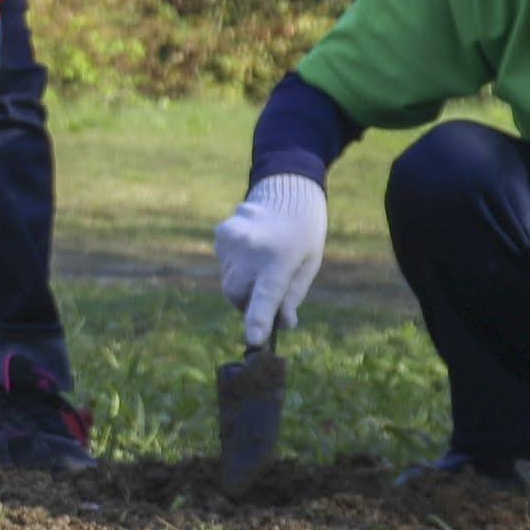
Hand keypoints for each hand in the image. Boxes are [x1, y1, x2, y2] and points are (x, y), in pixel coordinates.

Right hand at [213, 172, 327, 344]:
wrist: (288, 189)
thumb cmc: (305, 233)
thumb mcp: (309, 264)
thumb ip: (293, 295)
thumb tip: (280, 324)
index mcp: (280, 258)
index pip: (266, 295)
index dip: (259, 319)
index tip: (255, 340)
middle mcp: (251, 249)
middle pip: (237, 294)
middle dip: (248, 302)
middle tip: (267, 295)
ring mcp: (231, 241)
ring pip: (229, 281)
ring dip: (243, 283)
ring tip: (262, 261)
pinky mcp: (220, 235)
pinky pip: (224, 264)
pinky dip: (236, 266)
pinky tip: (253, 248)